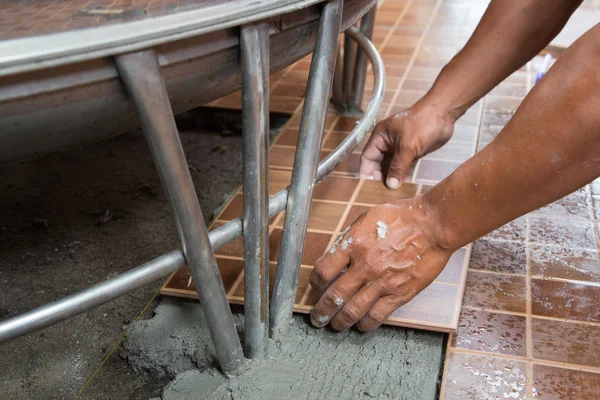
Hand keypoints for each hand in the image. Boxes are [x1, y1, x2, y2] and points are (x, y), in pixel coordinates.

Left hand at [309, 197, 453, 331]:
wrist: (432, 226)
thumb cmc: (401, 217)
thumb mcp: (366, 219)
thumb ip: (350, 239)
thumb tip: (337, 255)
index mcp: (353, 245)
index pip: (323, 271)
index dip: (315, 282)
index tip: (316, 286)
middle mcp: (364, 266)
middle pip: (334, 296)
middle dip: (321, 311)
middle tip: (317, 317)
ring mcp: (382, 282)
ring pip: (352, 311)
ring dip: (340, 321)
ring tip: (335, 325)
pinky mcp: (400, 293)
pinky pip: (377, 316)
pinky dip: (366, 324)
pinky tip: (361, 325)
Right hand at [359, 101, 454, 188]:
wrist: (443, 113)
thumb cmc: (423, 121)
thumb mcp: (408, 146)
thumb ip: (398, 167)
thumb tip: (390, 184)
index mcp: (380, 136)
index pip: (367, 158)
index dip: (367, 172)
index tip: (368, 186)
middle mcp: (387, 142)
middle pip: (378, 164)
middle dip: (380, 177)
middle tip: (382, 192)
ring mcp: (399, 147)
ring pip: (391, 166)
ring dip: (393, 178)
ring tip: (393, 192)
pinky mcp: (411, 151)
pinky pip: (404, 166)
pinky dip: (404, 175)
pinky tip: (405, 185)